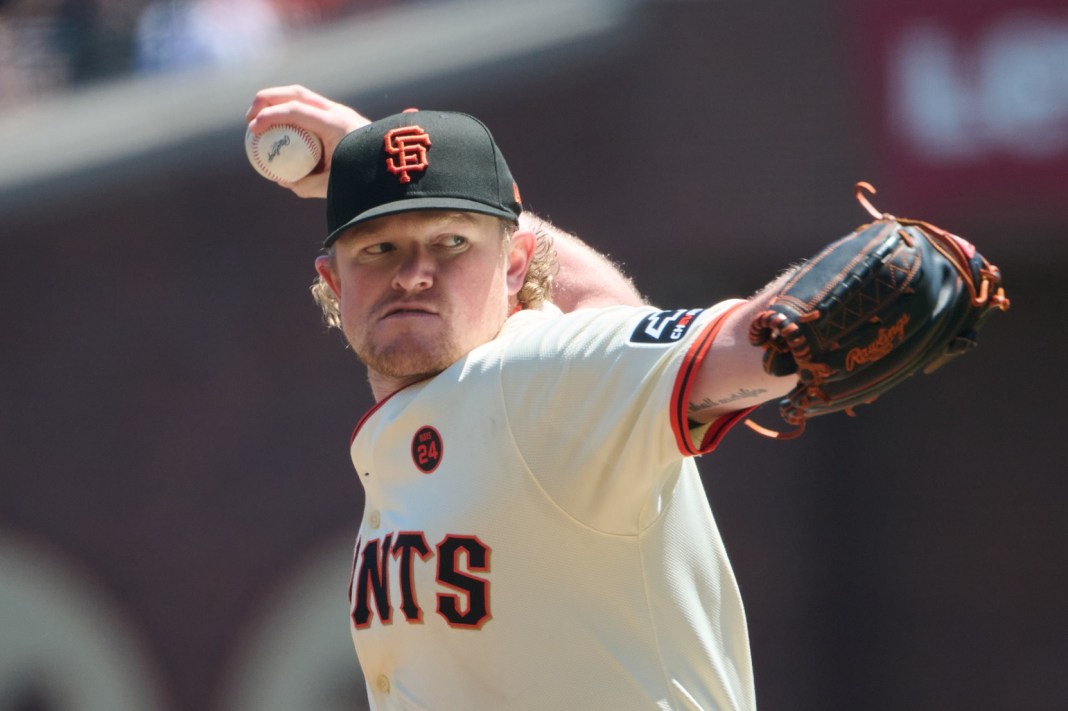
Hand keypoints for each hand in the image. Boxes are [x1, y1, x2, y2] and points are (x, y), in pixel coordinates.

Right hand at [245, 85, 370, 197]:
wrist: (392, 165)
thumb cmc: (364, 178)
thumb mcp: (334, 186)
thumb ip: (307, 185)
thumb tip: (282, 181)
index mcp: (337, 124)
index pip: (297, 110)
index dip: (271, 115)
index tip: (253, 128)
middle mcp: (337, 112)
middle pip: (296, 93)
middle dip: (267, 100)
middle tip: (249, 119)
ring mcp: (338, 111)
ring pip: (302, 95)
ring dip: (277, 101)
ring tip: (257, 119)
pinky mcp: (338, 115)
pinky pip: (308, 107)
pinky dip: (289, 111)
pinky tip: (276, 126)